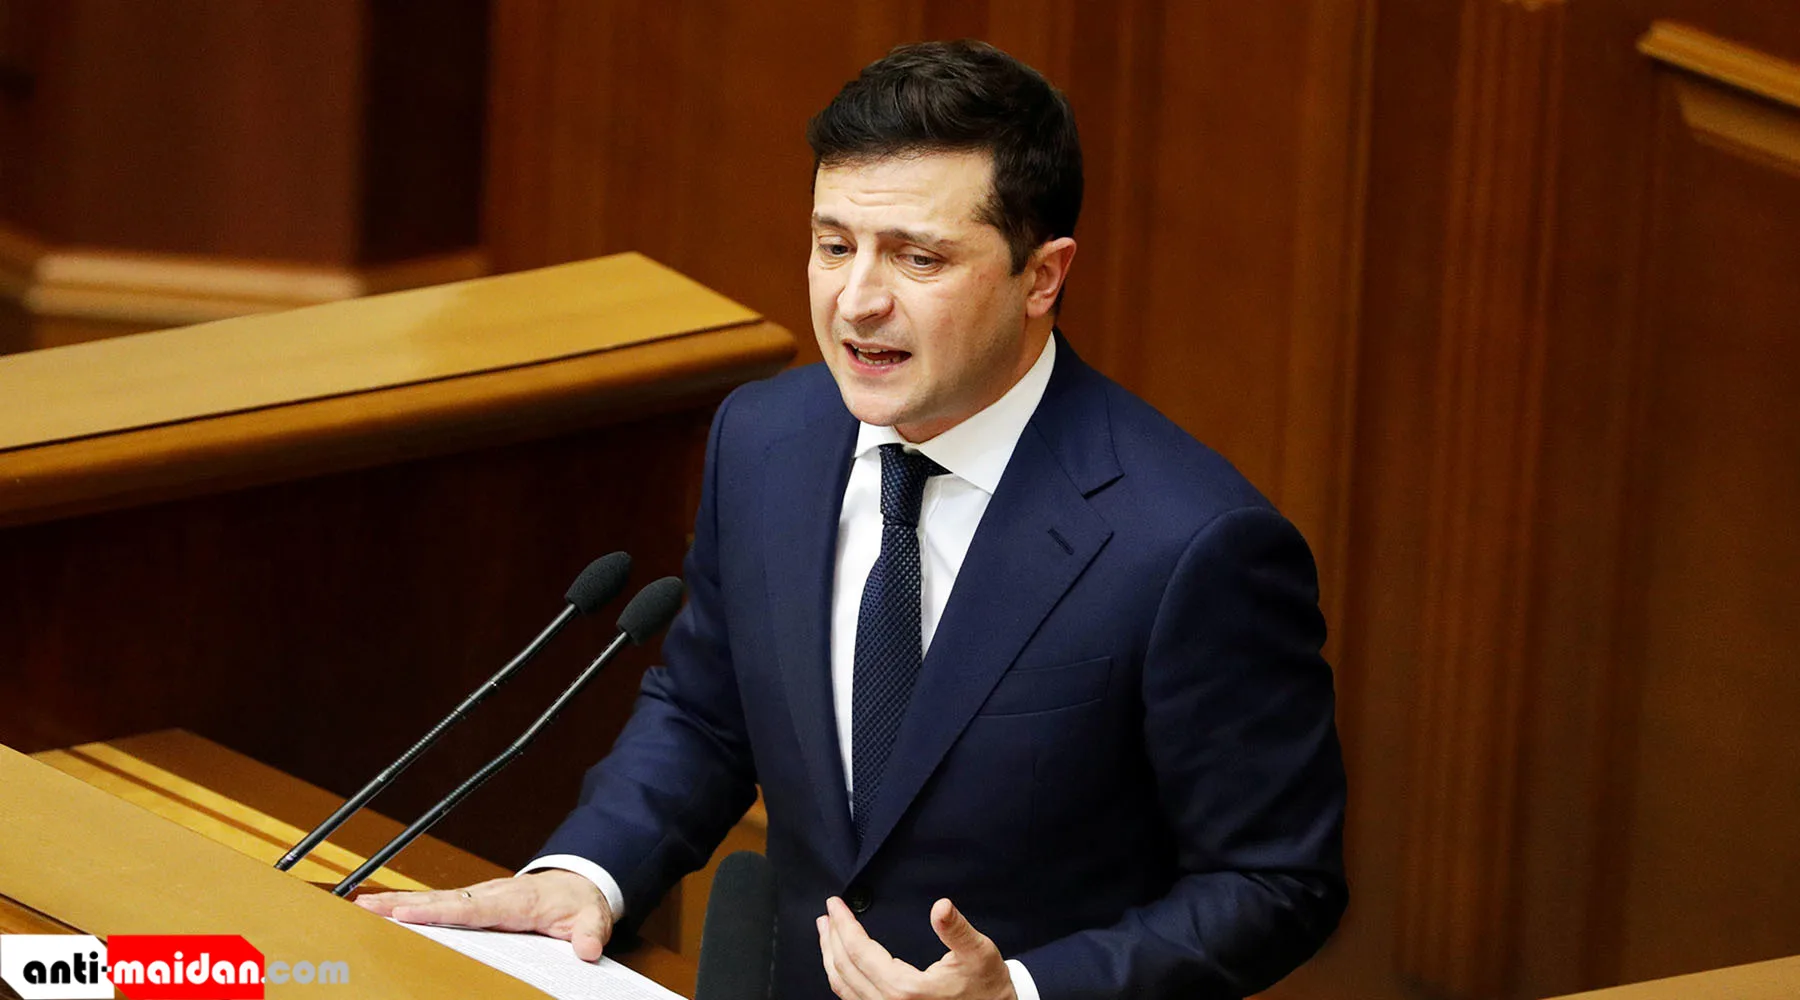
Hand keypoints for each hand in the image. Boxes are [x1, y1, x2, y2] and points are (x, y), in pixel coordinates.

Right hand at [354, 870, 613, 960]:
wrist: (577, 882)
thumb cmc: (578, 901)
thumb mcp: (592, 917)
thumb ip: (590, 933)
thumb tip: (587, 950)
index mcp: (514, 901)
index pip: (472, 907)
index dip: (440, 911)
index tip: (408, 914)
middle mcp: (490, 894)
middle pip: (442, 900)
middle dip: (404, 904)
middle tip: (367, 907)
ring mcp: (479, 897)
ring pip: (434, 900)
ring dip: (399, 903)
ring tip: (363, 908)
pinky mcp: (472, 903)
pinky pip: (438, 904)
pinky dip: (410, 906)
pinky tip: (384, 912)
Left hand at [816, 895, 1016, 999]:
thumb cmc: (989, 989)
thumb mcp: (979, 953)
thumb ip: (956, 930)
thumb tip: (941, 906)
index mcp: (905, 990)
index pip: (859, 951)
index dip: (844, 925)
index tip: (835, 904)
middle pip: (844, 969)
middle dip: (831, 939)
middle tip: (827, 915)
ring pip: (844, 989)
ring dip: (831, 959)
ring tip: (827, 935)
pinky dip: (842, 980)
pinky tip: (843, 966)